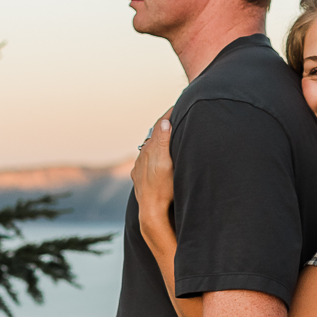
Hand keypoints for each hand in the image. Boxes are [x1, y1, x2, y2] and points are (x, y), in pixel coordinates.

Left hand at [132, 111, 174, 226]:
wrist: (152, 212)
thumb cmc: (164, 188)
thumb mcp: (168, 163)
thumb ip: (165, 142)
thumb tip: (165, 122)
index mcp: (151, 149)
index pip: (160, 126)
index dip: (169, 114)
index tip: (177, 104)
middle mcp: (143, 155)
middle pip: (154, 135)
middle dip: (163, 126)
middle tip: (174, 116)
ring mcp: (139, 166)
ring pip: (148, 148)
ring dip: (157, 140)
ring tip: (166, 135)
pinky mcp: (138, 176)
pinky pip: (145, 160)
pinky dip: (152, 154)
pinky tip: (156, 158)